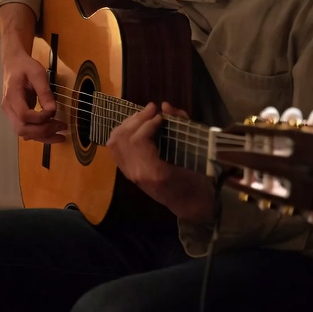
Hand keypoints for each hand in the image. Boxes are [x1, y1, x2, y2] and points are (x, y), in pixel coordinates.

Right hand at [0, 52, 65, 142]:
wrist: (13, 63)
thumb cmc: (25, 66)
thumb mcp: (37, 73)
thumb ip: (45, 92)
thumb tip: (53, 109)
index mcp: (12, 96)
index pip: (24, 115)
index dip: (41, 117)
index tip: (54, 110)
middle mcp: (8, 107)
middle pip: (22, 129)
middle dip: (43, 131)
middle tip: (61, 127)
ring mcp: (10, 112)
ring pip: (23, 133)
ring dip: (42, 136)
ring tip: (60, 135)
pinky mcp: (15, 115)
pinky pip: (26, 129)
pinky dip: (38, 134)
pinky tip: (51, 133)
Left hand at [107, 101, 213, 221]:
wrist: (191, 205)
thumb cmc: (197, 181)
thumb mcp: (197, 154)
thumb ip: (183, 128)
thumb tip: (166, 106)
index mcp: (153, 171)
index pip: (138, 140)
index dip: (148, 123)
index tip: (161, 116)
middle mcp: (136, 173)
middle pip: (123, 138)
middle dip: (136, 118)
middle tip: (152, 109)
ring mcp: (129, 173)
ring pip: (115, 141)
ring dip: (127, 124)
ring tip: (144, 116)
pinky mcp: (127, 172)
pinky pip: (115, 149)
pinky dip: (122, 133)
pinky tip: (134, 127)